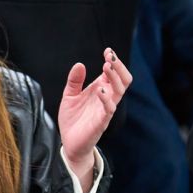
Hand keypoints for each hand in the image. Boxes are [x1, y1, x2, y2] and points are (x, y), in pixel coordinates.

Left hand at [57, 48, 130, 188]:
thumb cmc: (73, 119)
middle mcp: (106, 98)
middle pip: (123, 81)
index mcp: (101, 90)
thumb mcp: (69, 95)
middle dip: (119, 68)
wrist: (69, 142)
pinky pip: (109, 109)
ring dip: (114, 78)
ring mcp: (105, 109)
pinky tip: (100, 90)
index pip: (113, 73)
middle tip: (110, 57)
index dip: (113, 62)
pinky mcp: (101, 121)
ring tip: (106, 67)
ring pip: (119, 92)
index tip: (108, 51)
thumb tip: (80, 64)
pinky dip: (106, 98)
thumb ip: (74, 81)